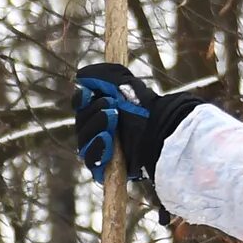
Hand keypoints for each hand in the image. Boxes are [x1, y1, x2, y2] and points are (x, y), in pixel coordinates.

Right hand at [72, 63, 203, 184]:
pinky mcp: (106, 168)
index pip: (80, 105)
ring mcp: (102, 150)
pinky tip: (106, 139)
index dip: (81, 99)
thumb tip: (80, 76)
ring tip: (112, 118)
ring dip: (95, 127)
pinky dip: (97, 148)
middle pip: (81, 123)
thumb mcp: (124, 83)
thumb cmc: (145, 106)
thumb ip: (101, 75)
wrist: (162, 130)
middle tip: (110, 106)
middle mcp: (98, 130)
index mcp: (100, 109)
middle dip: (92, 112)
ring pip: (83, 142)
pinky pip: (91, 161)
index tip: (88, 94)